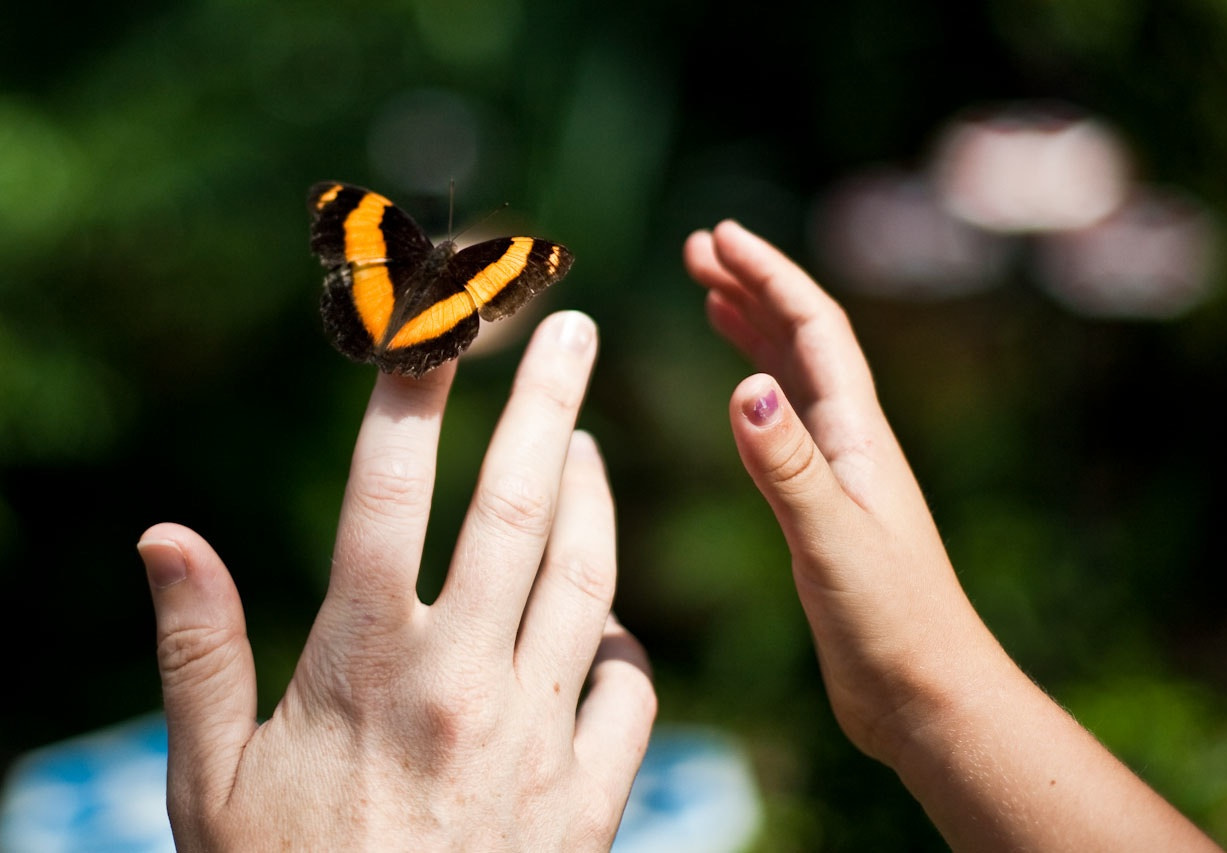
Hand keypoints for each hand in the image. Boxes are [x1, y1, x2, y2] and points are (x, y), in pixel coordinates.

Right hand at [137, 311, 655, 850]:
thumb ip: (196, 651)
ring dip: (595, 498)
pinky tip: (604, 614)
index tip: (431, 324)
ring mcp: (536, 736)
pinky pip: (630, 687)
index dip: (411, 398)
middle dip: (549, 404)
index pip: (388, 494)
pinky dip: (621, 638)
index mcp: (362, 665)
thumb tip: (167, 537)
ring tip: (589, 446)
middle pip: (517, 508)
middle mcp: (461, 682)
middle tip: (572, 328)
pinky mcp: (590, 797)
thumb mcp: (207, 781)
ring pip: (589, 579)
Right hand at [685, 221, 1220, 851]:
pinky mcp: (825, 511)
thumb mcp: (831, 540)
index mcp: (858, 435)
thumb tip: (743, 384)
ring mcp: (839, 474)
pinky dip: (757, 393)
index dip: (767, 274)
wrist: (924, 694)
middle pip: (802, 339)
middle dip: (753, 286)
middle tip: (697, 249)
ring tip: (711, 296)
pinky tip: (741, 395)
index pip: (813, 328)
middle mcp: (851, 441)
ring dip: (754, 331)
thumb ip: (788, 465)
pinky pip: (786, 427)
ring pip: (793, 378)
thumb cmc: (890, 624)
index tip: (717, 234)